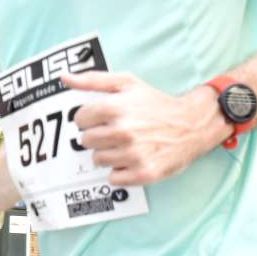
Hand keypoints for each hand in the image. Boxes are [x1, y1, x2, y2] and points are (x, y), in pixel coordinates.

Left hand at [60, 72, 228, 185]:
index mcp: (114, 108)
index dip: (90, 118)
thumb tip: (64, 77)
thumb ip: (92, 80)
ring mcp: (133, 154)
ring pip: (97, 160)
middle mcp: (122, 132)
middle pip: (85, 141)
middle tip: (116, 131)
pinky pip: (113, 178)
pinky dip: (120, 171)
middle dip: (98, 136)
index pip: (79, 120)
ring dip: (108, 153)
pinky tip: (132, 159)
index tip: (103, 118)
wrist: (192, 124)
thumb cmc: (156, 103)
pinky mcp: (143, 173)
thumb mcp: (126, 83)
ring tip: (126, 144)